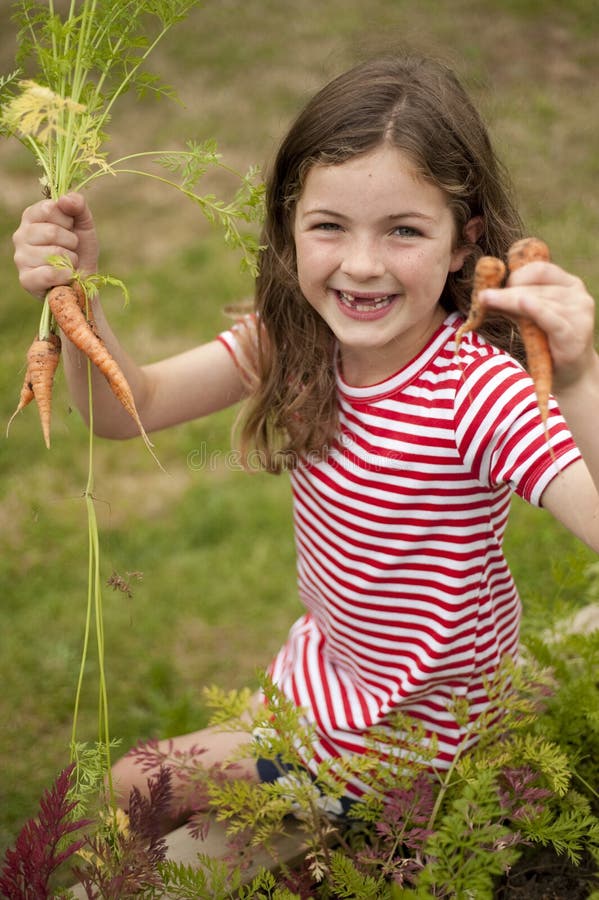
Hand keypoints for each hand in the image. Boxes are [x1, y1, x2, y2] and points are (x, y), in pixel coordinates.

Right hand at [13, 192, 98, 299]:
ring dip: (71, 260)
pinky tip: (66, 276)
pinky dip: (66, 275)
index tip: (70, 228)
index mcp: (31, 217)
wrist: (84, 280)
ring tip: (68, 263)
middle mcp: (21, 235)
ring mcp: (21, 258)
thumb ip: (78, 205)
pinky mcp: (26, 280)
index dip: (67, 220)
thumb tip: (66, 199)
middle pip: (51, 232)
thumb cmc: (80, 249)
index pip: (49, 209)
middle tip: (71, 249)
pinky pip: (49, 274)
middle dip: (71, 242)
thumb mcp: (84, 223)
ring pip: (54, 254)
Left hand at [480, 259, 596, 391]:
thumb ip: (515, 303)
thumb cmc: (548, 343)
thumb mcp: (531, 318)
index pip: (539, 269)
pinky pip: (551, 318)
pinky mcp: (574, 332)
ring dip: (510, 301)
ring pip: (539, 301)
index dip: (515, 275)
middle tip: (482, 295)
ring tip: (488, 301)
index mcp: (568, 284)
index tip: (493, 285)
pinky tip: (522, 303)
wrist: (571, 374)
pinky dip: (536, 310)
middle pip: (535, 286)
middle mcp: (577, 294)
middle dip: (506, 291)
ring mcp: (578, 312)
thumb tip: (484, 293)